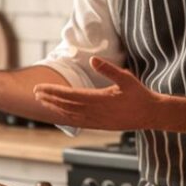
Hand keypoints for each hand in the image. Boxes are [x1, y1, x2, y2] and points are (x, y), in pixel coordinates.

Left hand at [32, 57, 160, 129]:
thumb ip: (109, 69)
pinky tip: (60, 114)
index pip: (69, 95)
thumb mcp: (126, 78)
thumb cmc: (139, 95)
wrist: (150, 114)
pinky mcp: (100, 125)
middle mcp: (95, 112)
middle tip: (35, 92)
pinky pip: (78, 122)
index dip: (53, 91)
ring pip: (70, 115)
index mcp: (99, 99)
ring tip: (42, 102)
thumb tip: (93, 60)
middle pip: (65, 105)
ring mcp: (97, 121)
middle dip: (49, 99)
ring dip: (55, 108)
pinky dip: (66, 117)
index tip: (40, 88)